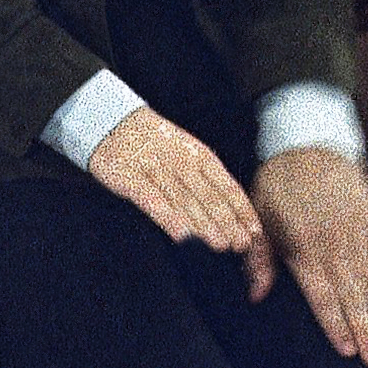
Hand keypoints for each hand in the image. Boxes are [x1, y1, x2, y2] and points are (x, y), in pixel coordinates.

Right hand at [86, 106, 276, 295]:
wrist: (112, 122)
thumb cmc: (153, 143)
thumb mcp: (185, 153)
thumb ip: (205, 179)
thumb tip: (230, 209)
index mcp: (199, 156)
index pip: (226, 186)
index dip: (242, 209)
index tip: (255, 230)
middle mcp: (182, 163)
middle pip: (209, 197)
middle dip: (228, 223)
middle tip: (243, 244)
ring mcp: (157, 171)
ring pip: (186, 202)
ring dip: (205, 225)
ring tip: (222, 245)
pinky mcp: (131, 179)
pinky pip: (153, 202)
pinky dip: (170, 219)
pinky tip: (183, 236)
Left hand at [251, 145, 367, 365]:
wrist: (311, 139)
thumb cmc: (277, 182)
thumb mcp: (257, 215)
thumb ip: (259, 257)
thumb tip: (256, 295)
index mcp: (304, 244)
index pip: (323, 294)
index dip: (336, 324)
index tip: (347, 351)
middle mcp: (335, 242)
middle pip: (353, 294)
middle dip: (365, 330)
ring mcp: (358, 232)